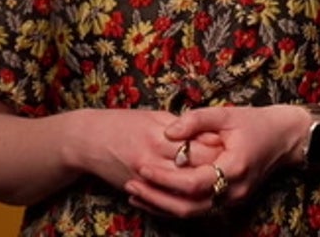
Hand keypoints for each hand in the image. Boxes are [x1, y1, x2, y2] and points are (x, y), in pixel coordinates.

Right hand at [70, 109, 223, 216]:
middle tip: (232, 168)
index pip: (197, 147)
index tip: (232, 147)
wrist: (87, 141)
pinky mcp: (139, 190)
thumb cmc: (121, 124)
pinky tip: (194, 198)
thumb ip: (181, 126)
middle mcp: (153, 159)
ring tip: (217, 185)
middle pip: (193, 171)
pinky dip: (181, 201)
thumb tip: (209, 133)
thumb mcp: (153, 116)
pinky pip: (164, 203)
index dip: (217, 150)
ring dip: (201, 191)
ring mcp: (145, 178)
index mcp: (159, 135)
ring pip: (182, 193)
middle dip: (214, 171)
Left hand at [124, 105, 307, 217]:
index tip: (141, 165)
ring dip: (161, 205)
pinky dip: (173, 205)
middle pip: (188, 206)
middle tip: (130, 182)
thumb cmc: (256, 122)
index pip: (192, 182)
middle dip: (156, 197)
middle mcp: (233, 191)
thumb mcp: (227, 114)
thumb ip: (196, 120)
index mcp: (234, 168)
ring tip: (134, 191)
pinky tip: (153, 197)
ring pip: (191, 213)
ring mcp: (232, 201)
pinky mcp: (228, 202)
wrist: (285, 138)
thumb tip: (168, 132)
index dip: (164, 177)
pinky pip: (197, 210)